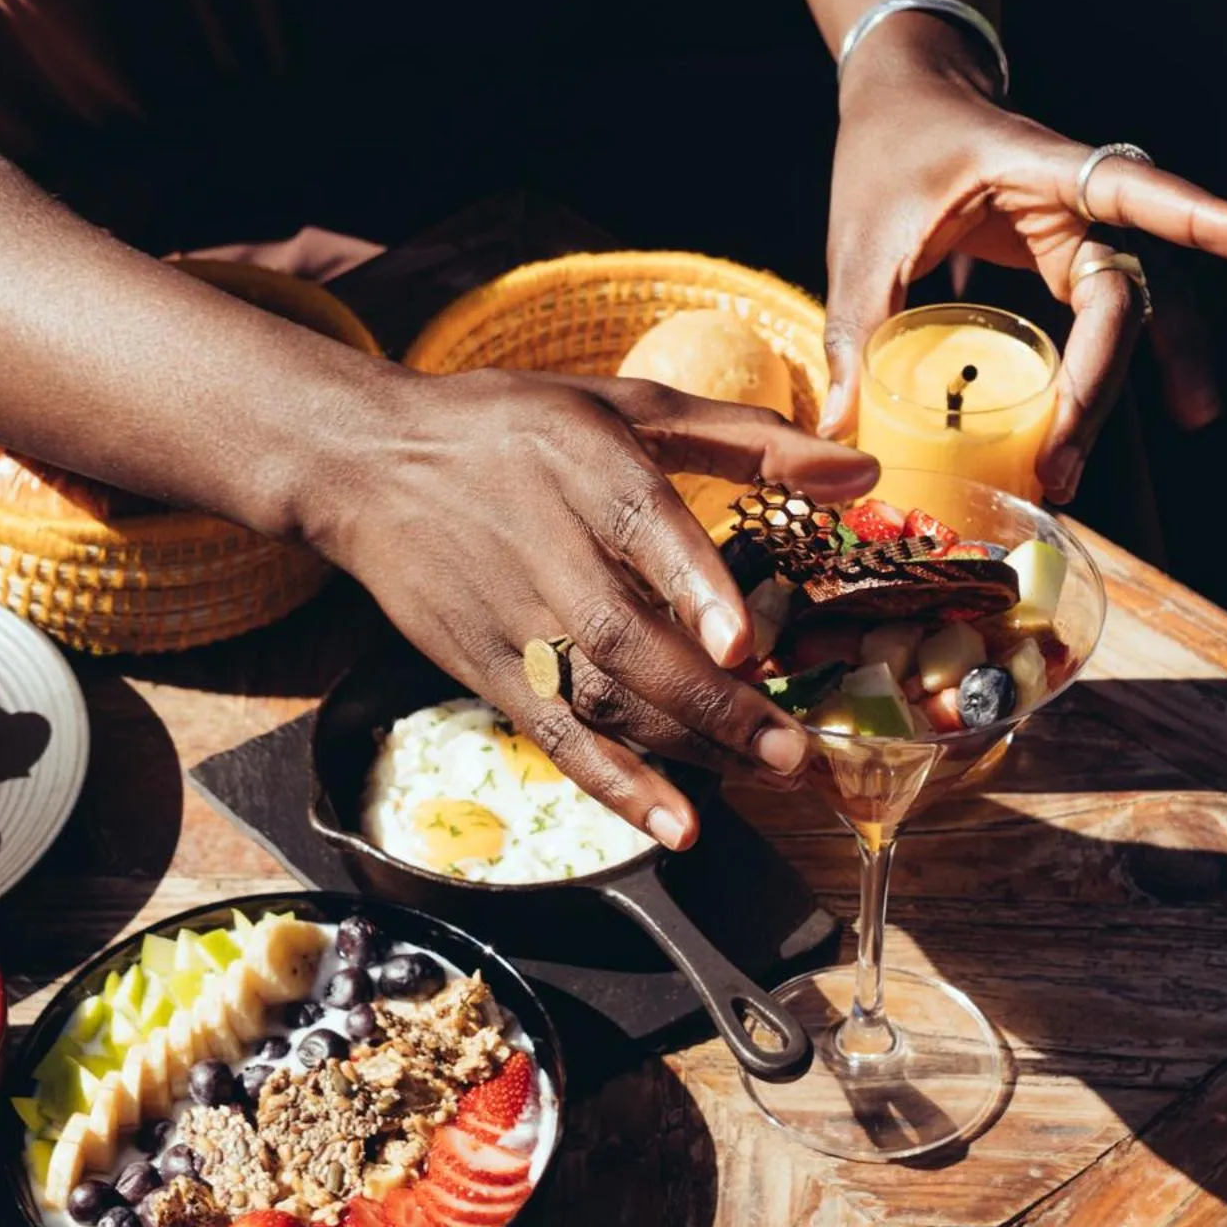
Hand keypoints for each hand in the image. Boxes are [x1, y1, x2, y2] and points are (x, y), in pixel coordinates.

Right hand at [306, 367, 878, 849]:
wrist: (367, 463)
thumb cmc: (511, 427)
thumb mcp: (624, 402)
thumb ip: (742, 438)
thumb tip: (859, 468)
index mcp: (583, 464)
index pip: (639, 527)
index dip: (690, 586)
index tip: (740, 642)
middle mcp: (544, 545)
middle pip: (625, 638)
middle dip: (709, 703)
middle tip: (788, 749)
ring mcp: (509, 617)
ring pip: (597, 696)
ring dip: (679, 748)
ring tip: (759, 778)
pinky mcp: (484, 667)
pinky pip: (555, 734)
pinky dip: (612, 783)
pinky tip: (672, 824)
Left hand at [819, 56, 1226, 502]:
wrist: (904, 103)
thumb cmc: (888, 154)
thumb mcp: (861, 239)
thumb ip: (857, 327)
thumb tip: (837, 427)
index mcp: (1041, 168)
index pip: (1135, 189)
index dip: (1202, 215)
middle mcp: (1079, 202)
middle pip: (1124, 296)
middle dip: (1101, 386)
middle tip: (1060, 465)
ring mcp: (1079, 234)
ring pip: (1125, 318)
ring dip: (1113, 395)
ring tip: (1079, 471)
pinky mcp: (1066, 263)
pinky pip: (1101, 324)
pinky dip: (1097, 381)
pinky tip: (1083, 436)